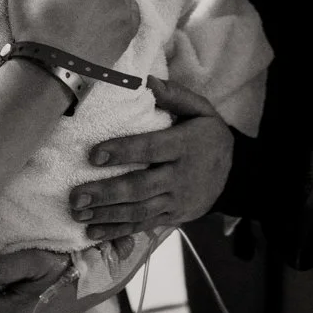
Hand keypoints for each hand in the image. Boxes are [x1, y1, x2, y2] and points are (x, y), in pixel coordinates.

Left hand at [70, 77, 233, 238]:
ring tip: (78, 214)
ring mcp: (176, 200)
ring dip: (107, 215)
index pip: (151, 148)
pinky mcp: (173, 217)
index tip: (94, 154)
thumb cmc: (209, 136)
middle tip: (76, 196)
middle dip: (106, 193)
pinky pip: (144, 225)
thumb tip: (147, 80)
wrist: (235, 174)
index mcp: (185, 146)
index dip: (123, 152)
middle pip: (140, 186)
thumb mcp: (201, 109)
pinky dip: (118, 231)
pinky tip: (93, 232)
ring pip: (139, 210)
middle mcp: (180, 176)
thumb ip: (175, 95)